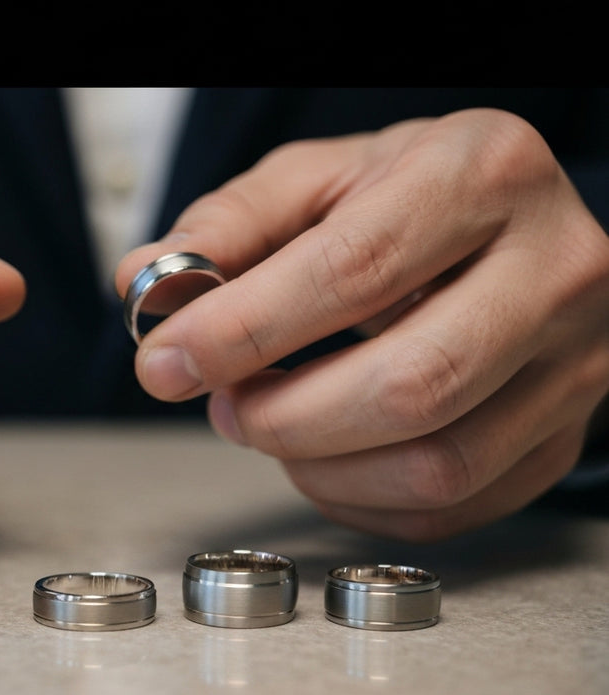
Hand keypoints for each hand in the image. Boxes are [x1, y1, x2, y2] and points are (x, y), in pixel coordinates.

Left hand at [117, 108, 608, 540]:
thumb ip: (228, 227)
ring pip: (438, 465)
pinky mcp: (562, 436)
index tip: (167, 360)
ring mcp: (574, 364)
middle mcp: (553, 269)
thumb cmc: (412, 197)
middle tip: (221, 406)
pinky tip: (320, 458)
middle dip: (283, 416)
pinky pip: (453, 507)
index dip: (243, 329)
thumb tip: (142, 283)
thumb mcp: (318, 179)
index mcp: (482, 174)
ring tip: (267, 425)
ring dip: (317, 466)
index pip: (354, 270)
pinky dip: (358, 500)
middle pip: (409, 385)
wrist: (516, 228)